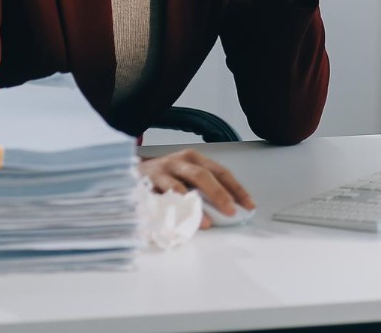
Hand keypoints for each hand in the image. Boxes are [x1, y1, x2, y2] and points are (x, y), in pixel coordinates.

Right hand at [139, 149, 255, 229]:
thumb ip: (203, 190)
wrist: (131, 171)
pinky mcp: (148, 183)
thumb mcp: (185, 176)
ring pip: (182, 186)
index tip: (249, 205)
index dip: (236, 188)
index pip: (220, 171)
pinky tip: (180, 221)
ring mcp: (163, 170)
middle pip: (203, 175)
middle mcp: (180, 161)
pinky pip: (162, 197)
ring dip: (196, 205)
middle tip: (231, 212)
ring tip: (207, 222)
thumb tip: (227, 210)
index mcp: (194, 158)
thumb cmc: (164, 177)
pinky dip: (173, 210)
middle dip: (219, 194)